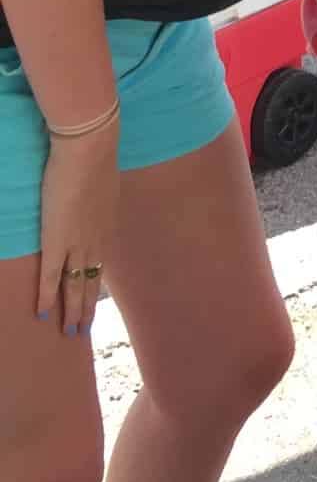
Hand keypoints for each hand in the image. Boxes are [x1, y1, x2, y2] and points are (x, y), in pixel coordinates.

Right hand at [36, 124, 118, 335]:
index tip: (93, 295)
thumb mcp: (103, 182)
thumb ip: (99, 195)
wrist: (88, 150)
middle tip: (83, 328)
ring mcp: (78, 243)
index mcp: (107, 226)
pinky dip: (47, 297)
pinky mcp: (57, 241)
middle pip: (92, 280)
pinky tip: (43, 314)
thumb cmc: (94, 157)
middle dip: (87, 306)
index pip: (101, 261)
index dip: (95, 280)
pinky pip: (51, 277)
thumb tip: (97, 193)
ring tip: (70, 332)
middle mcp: (97, 240)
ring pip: (75, 285)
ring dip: (72, 310)